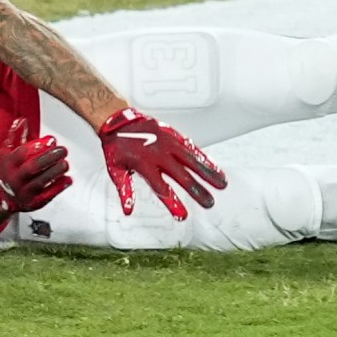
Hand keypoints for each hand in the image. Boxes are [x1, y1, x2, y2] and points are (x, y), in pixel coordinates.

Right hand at [0, 120, 71, 213]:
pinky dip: (59, 187)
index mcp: (9, 164)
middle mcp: (16, 178)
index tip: (51, 140)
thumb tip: (22, 120)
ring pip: (41, 181)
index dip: (37, 146)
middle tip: (62, 150)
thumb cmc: (8, 172)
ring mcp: (25, 191)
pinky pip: (47, 195)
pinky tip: (68, 179)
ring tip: (65, 164)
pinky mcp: (34, 202)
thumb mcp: (7, 154)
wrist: (1, 198)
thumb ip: (16, 137)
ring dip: (55, 172)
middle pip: (32, 167)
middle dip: (49, 158)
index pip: (21, 154)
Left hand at [98, 109, 226, 217]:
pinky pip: (192, 149)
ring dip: (208, 173)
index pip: (162, 188)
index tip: (183, 216)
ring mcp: (169, 144)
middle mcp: (159, 154)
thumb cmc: (117, 146)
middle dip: (197, 191)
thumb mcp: (115, 170)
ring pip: (192, 160)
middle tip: (209, 203)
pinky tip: (215, 167)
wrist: (118, 120)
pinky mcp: (175, 136)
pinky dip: (205, 158)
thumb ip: (125, 190)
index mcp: (144, 165)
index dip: (174, 203)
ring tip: (221, 184)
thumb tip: (128, 210)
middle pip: (182, 176)